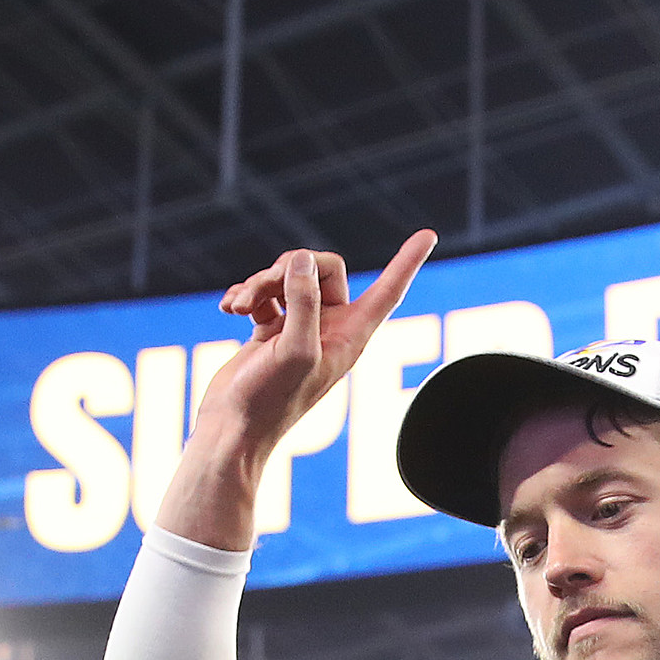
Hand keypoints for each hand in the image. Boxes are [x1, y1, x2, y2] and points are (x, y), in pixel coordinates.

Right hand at [198, 230, 436, 454]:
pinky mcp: (273, 328)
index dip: (407, 262)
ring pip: (289, 276)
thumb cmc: (269, 398)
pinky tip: (229, 309)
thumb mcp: (294, 348)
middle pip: (323, 268)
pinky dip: (246, 294)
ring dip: (259, 283)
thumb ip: (303, 302)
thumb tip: (303, 261)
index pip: (388, 292)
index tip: (429, 233)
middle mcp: (332, 328)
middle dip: (287, 268)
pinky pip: (265, 292)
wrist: (232, 426)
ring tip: (237, 306)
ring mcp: (302, 326)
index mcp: (351, 336)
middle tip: (261, 289)